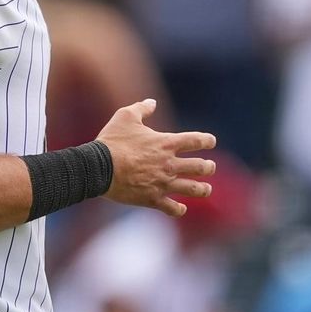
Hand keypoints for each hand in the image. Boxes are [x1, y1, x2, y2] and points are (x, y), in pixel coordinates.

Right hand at [96, 99, 216, 216]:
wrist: (99, 168)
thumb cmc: (112, 141)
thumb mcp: (125, 116)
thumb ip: (141, 108)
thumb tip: (152, 102)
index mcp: (166, 143)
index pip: (196, 140)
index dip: (207, 140)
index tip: (211, 141)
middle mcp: (169, 164)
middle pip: (200, 167)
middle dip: (208, 167)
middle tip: (209, 167)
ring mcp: (163, 183)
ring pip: (193, 189)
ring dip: (203, 189)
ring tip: (206, 189)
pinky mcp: (152, 199)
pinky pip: (172, 208)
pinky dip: (179, 209)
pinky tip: (181, 208)